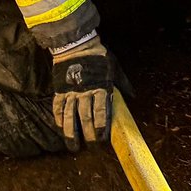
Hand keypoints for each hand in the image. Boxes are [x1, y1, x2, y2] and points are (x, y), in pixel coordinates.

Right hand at [51, 36, 112, 151]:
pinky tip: (61, 128)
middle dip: (88, 135)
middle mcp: (85, 92)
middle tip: (91, 146)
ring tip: (73, 147)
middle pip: (86, 118)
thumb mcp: (114, 67)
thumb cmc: (98, 56)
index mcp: (100, 88)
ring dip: (71, 134)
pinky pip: (58, 107)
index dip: (102, 128)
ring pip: (70, 117)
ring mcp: (71, 91)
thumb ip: (123, 83)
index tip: (102, 139)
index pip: (101, 112)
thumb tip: (133, 95)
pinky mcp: (59, 89)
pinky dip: (59, 119)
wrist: (76, 43)